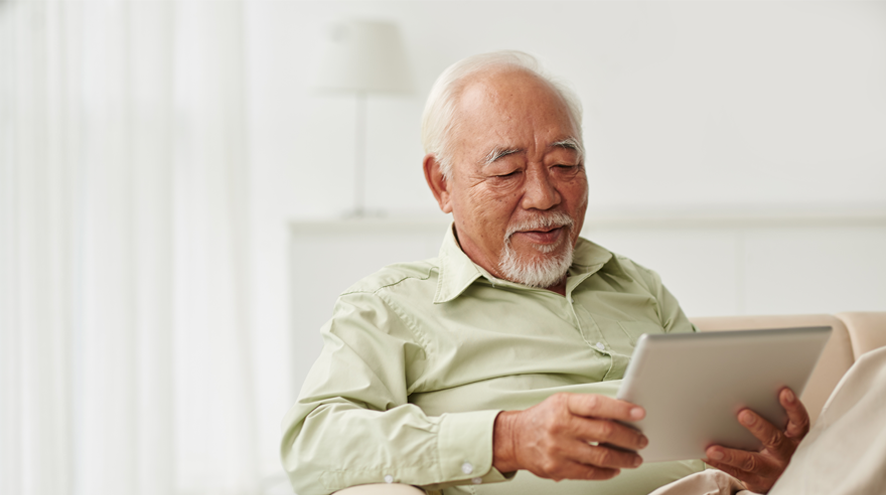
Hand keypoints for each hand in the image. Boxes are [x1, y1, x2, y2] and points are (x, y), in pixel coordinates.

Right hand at [492, 392, 647, 480]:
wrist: (515, 438)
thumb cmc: (543, 418)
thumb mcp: (562, 403)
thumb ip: (589, 408)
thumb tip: (622, 415)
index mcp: (563, 405)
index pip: (597, 405)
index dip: (621, 409)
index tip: (639, 413)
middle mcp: (560, 426)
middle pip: (604, 432)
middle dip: (629, 438)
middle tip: (641, 440)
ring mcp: (558, 449)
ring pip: (601, 457)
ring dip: (624, 459)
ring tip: (634, 458)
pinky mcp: (557, 468)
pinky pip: (590, 473)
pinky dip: (607, 472)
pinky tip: (614, 468)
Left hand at [704, 387, 809, 492]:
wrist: (780, 478)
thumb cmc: (778, 446)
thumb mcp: (784, 431)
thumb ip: (772, 415)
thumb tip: (743, 391)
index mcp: (795, 437)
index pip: (799, 421)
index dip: (792, 407)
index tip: (784, 391)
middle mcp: (786, 453)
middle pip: (775, 440)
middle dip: (759, 427)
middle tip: (743, 413)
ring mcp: (772, 469)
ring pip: (751, 461)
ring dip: (731, 454)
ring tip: (713, 448)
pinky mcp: (757, 480)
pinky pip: (736, 472)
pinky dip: (720, 463)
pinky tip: (706, 454)